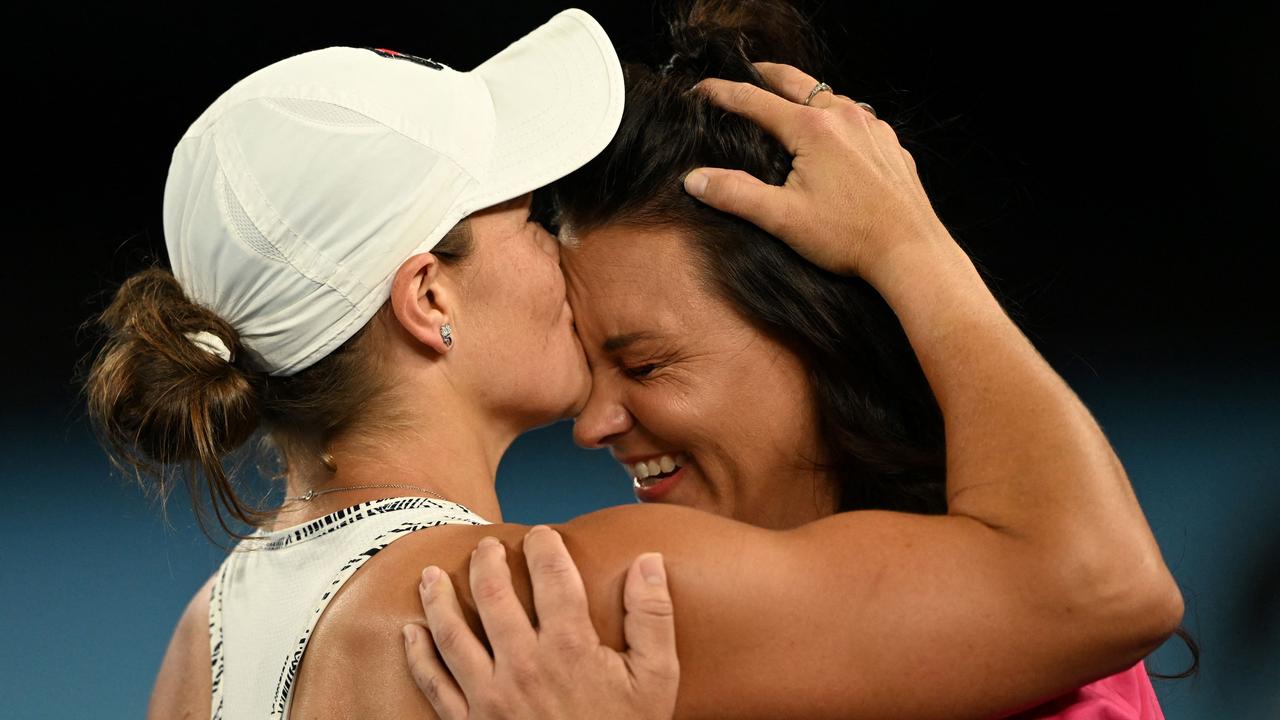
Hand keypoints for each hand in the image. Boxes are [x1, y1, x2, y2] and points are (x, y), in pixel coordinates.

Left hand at [402, 526, 678, 719]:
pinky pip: (434, 685)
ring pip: (453, 634)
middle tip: (486, 546)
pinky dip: (418, 655)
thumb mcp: (656, 679)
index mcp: (570, 648)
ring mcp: (491, 697)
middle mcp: (524, 666)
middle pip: (494, 596)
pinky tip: (411, 633)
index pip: (553, 578)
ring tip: (431, 575)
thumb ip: (653, 617)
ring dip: (438, 599)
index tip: (541, 534)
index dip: (545, 548)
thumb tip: (649, 562)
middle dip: (486, 562)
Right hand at [684, 62, 953, 281]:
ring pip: (832, 97)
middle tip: (747, 73)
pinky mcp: (891, 145)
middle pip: (797, 82)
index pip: (755, 101)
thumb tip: (694, 180)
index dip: (723, 93)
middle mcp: (844, 116)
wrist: (910, 250)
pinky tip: (833, 136)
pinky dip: (837, 117)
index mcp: (813, 128)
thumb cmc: (848, 236)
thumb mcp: (782, 219)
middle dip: (767, 75)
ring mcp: (873, 128)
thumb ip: (735, 195)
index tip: (700, 89)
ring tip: (789, 101)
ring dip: (806, 95)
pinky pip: (859, 119)